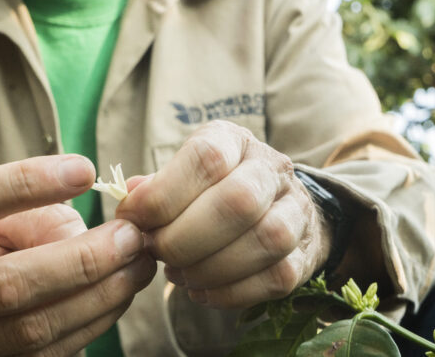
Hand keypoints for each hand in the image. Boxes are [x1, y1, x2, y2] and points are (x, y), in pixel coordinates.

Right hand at [0, 155, 155, 355]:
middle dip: (83, 259)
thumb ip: (37, 216)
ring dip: (101, 295)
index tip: (85, 170)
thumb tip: (95, 237)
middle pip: (7, 284)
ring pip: (32, 330)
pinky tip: (119, 294)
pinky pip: (48, 354)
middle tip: (131, 237)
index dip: (27, 183)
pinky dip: (94, 322)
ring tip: (139, 264)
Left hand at [117, 121, 330, 308]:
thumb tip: (129, 197)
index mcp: (236, 142)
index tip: (131, 218)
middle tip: (156, 251)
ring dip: (208, 267)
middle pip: (238, 201)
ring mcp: (296, 212)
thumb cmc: (216, 190)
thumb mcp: (186, 173)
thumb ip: (157, 186)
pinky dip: (229, 292)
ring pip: (264, 240)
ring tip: (177, 272)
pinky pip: (275, 278)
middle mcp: (273, 170)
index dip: (164, 193)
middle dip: (184, 237)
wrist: (276, 208)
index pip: (207, 157)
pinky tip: (200, 290)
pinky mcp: (305, 254)